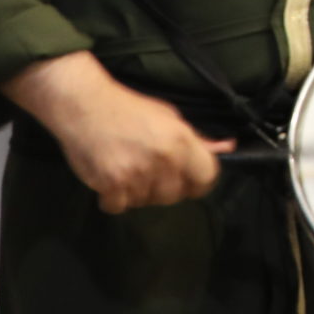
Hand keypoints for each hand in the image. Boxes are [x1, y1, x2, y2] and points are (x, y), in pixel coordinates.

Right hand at [2, 52, 230, 213]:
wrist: (84, 106)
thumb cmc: (130, 108)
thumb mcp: (169, 116)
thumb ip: (197, 138)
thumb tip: (229, 148)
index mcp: (181, 140)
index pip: (207, 177)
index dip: (200, 181)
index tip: (190, 179)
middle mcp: (163, 160)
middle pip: (176, 195)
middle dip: (166, 187)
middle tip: (151, 170)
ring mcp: (136, 174)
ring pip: (148, 202)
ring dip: (140, 192)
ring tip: (129, 169)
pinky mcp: (110, 185)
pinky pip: (120, 207)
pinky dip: (115, 198)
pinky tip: (112, 179)